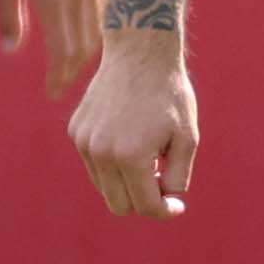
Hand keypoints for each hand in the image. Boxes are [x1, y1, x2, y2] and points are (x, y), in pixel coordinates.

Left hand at [0, 0, 107, 100]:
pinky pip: (107, 11)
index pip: (62, 52)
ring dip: (85, 53)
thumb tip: (10, 50)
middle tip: (58, 85)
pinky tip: (84, 35)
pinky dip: (97, 30)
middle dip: (71, 71)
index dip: (58, 77)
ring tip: (70, 65)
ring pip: (99, 32)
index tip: (51, 92)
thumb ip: (8, 14)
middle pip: (83, 48)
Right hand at [70, 30, 199, 218]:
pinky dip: (111, 163)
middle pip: (119, 205)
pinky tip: (128, 137)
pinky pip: (94, 164)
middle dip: (143, 200)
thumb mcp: (188, 137)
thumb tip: (163, 201)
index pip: (145, 205)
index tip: (176, 206)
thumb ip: (178, 177)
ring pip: (104, 187)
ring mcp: (84, 142)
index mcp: (131, 157)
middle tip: (161, 180)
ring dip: (126, 182)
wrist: (140, 53)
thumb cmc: (169, 95)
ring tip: (147, 155)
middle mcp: (101, 153)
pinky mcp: (76, 131)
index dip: (165, 211)